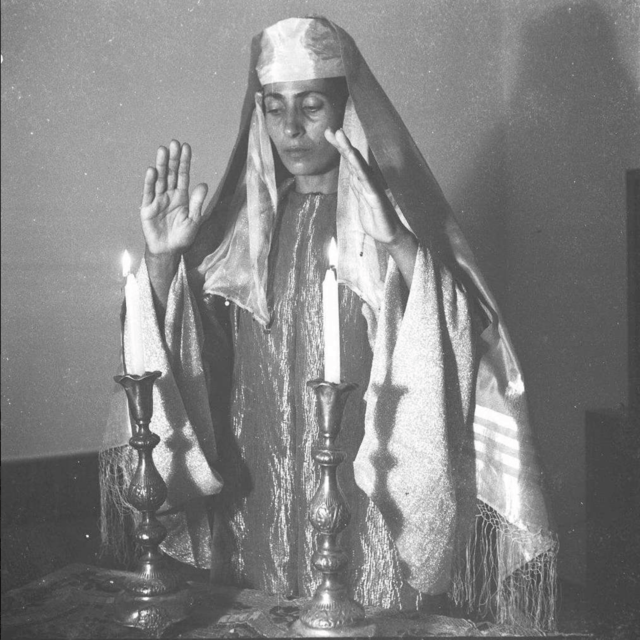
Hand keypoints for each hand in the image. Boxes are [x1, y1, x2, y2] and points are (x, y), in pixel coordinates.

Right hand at [140, 140, 208, 257]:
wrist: (169, 251)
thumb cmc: (182, 236)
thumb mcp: (194, 220)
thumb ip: (198, 202)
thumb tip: (203, 184)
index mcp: (182, 197)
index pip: (183, 175)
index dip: (184, 162)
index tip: (186, 147)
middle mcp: (169, 195)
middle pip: (170, 173)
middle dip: (172, 159)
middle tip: (174, 143)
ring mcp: (157, 200)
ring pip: (159, 179)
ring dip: (161, 165)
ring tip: (162, 150)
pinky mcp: (147, 208)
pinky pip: (149, 193)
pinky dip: (150, 182)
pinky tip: (152, 170)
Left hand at [324, 128, 408, 247]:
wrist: (390, 235)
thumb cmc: (376, 219)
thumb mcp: (361, 202)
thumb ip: (357, 189)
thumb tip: (352, 177)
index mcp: (362, 182)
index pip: (349, 162)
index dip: (340, 148)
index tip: (329, 134)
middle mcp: (367, 181)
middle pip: (353, 159)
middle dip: (342, 144)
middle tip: (332, 129)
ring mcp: (371, 187)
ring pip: (358, 165)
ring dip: (349, 150)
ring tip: (340, 135)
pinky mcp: (375, 196)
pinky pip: (366, 180)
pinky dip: (359, 167)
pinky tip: (353, 157)